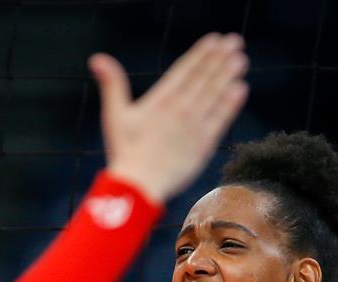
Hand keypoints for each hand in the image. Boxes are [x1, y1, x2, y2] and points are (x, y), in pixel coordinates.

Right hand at [92, 33, 248, 202]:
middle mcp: (180, 108)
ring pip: (215, 94)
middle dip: (219, 59)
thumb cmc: (125, 152)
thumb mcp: (115, 115)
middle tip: (235, 42)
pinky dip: (231, 103)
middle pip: (203, 78)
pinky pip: (220, 119)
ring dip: (228, 75)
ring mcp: (194, 125)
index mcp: (160, 99)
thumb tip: (97, 58)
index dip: (201, 53)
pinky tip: (240, 89)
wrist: (139, 185)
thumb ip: (112, 84)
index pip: (184, 70)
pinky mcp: (204, 144)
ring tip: (240, 59)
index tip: (215, 39)